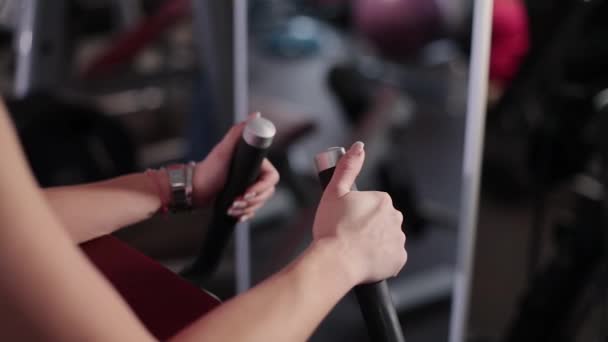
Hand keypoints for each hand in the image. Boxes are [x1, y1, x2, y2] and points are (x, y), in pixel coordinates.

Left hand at [193, 113, 279, 220]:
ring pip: (260, 203)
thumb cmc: (207, 169)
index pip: (271, 178)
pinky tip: (236, 215)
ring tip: (232, 208)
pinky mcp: (242, 198)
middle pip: (267, 193)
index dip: (261, 188)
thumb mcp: (224, 150)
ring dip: (248, 209)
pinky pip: (253, 210)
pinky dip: (246, 214)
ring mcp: (248, 187)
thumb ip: (238, 132)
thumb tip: (256, 115)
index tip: (247, 193)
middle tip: (236, 202)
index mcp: (254, 163)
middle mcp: (253, 174)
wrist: (192, 189)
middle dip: (253, 201)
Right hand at [312, 142, 406, 284]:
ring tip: (355, 249)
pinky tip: (364, 259)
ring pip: (386, 238)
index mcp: (382, 200)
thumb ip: (348, 167)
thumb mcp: (333, 192)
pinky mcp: (399, 259)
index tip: (345, 221)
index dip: (357, 213)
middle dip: (368, 227)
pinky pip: (391, 258)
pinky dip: (380, 259)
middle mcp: (395, 218)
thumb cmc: (332, 229)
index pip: (372, 204)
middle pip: (381, 221)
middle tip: (348, 235)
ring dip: (374, 243)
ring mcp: (398, 240)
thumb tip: (358, 147)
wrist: (336, 262)